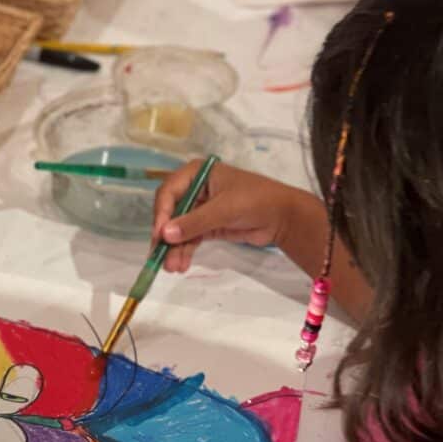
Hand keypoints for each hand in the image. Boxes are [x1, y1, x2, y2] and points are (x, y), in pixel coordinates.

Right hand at [152, 159, 309, 272]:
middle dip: (166, 237)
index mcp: (196, 174)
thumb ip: (194, 222)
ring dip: (175, 248)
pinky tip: (181, 264)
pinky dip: (185, 251)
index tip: (159, 235)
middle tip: (159, 257)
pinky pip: (191, 238)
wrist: (283, 217)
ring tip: (173, 268)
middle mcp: (195, 189)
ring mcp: (201, 208)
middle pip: (171, 213)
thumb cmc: (255, 201)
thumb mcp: (223, 209)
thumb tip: (164, 235)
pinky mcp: (209, 226)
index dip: (161, 214)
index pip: (168, 192)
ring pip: (179, 229)